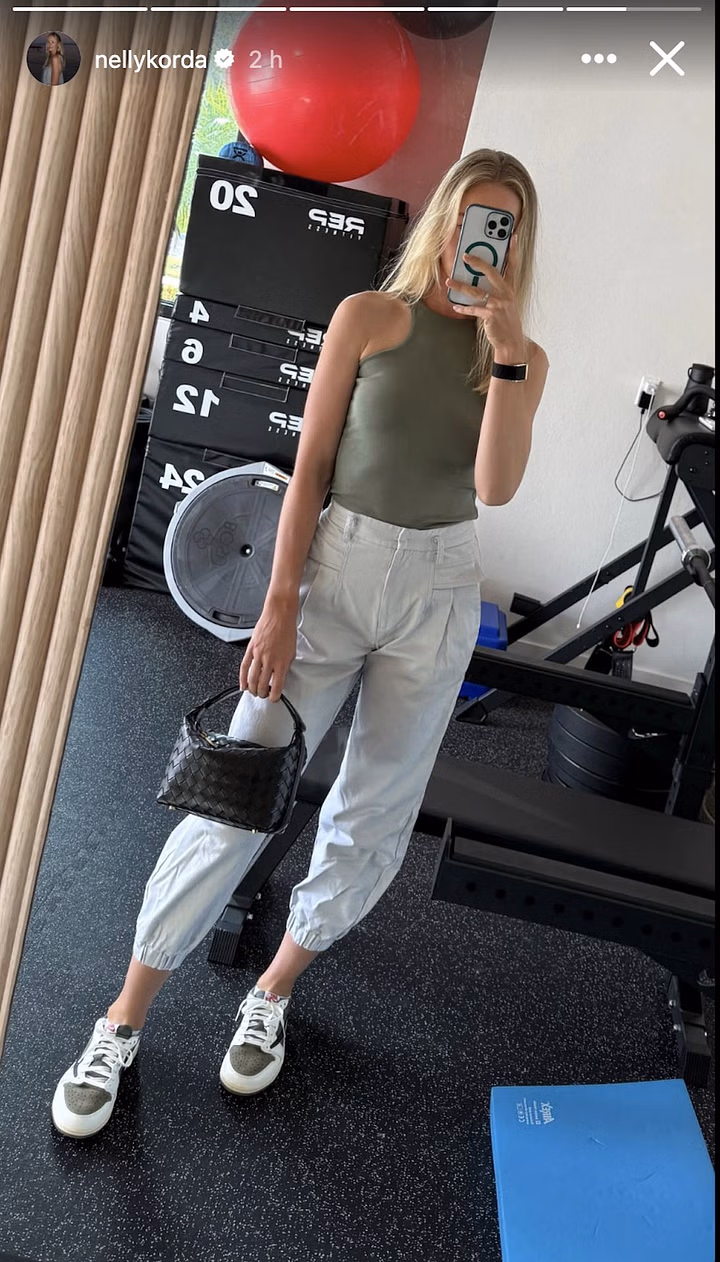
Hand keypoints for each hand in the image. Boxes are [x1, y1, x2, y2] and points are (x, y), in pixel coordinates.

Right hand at [239, 596, 298, 700]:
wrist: (279, 614)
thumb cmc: (287, 630)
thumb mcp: (292, 652)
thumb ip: (285, 666)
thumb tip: (280, 677)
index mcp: (282, 662)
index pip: (277, 686)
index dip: (275, 696)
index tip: (274, 698)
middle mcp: (270, 660)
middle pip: (262, 684)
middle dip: (262, 693)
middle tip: (263, 695)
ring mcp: (259, 655)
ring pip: (252, 678)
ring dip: (252, 689)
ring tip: (254, 692)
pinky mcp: (251, 649)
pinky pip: (244, 667)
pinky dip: (242, 678)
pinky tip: (243, 685)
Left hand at [445, 234, 525, 360]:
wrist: (512, 342)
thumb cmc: (506, 322)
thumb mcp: (507, 304)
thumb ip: (497, 291)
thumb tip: (479, 282)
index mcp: (510, 289)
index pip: (513, 266)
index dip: (513, 251)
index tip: (512, 236)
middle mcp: (506, 294)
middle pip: (492, 272)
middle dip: (478, 262)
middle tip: (466, 256)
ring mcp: (498, 305)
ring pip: (476, 291)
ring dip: (460, 286)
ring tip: (449, 282)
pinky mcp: (490, 316)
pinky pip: (473, 309)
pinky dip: (463, 308)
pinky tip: (455, 306)